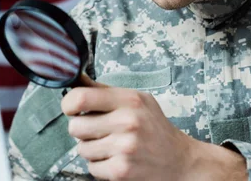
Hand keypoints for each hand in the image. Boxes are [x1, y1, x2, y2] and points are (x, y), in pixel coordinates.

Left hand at [61, 86, 246, 180]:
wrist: (182, 161)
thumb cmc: (155, 127)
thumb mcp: (136, 100)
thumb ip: (104, 90)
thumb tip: (76, 78)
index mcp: (129, 100)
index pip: (80, 98)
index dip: (68, 104)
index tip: (71, 108)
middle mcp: (127, 122)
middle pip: (75, 126)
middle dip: (81, 129)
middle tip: (96, 130)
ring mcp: (124, 148)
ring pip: (81, 148)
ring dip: (91, 149)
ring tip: (111, 145)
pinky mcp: (121, 171)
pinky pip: (91, 167)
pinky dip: (100, 166)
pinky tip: (116, 159)